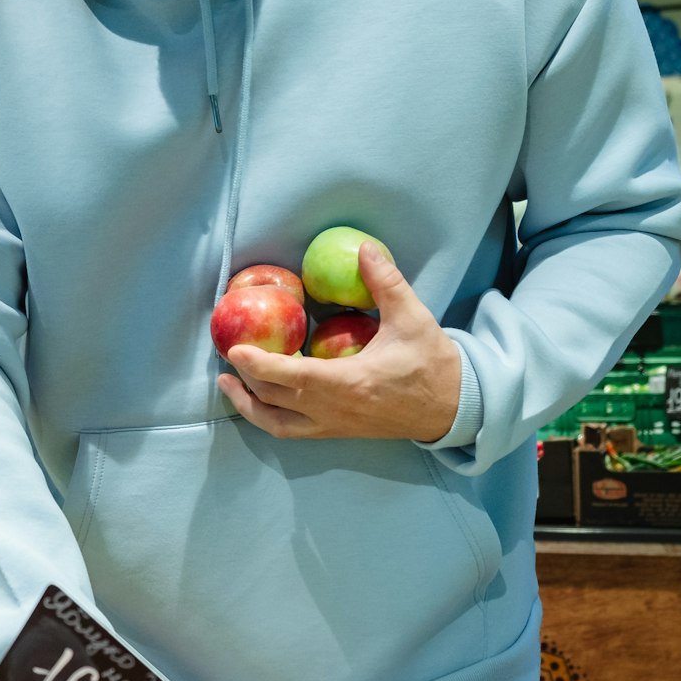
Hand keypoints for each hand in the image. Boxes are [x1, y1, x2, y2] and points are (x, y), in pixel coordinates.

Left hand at [217, 242, 462, 443]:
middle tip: (227, 352)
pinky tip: (258, 399)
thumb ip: (386, 282)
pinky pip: (291, 430)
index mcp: (349, 383)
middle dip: (245, 378)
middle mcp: (333, 411)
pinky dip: (268, 416)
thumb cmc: (432, 363)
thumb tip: (364, 249)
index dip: (258, 364)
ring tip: (227, 383)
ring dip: (248, 405)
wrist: (453, 408)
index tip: (234, 348)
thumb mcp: (412, 319)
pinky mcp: (336, 432)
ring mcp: (333, 426)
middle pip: (273, 400)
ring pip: (276, 423)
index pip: (292, 377)